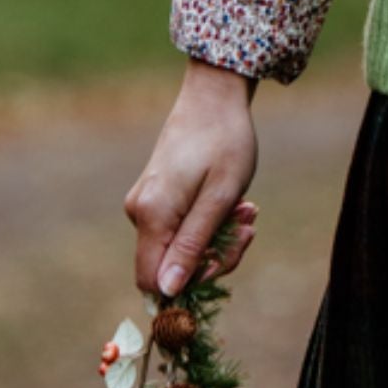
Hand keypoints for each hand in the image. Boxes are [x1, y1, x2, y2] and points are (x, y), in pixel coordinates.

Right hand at [124, 60, 260, 300]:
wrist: (214, 96)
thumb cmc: (224, 142)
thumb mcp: (220, 198)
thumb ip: (193, 245)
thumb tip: (168, 291)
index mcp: (151, 215)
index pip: (153, 281)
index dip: (191, 283)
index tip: (227, 255)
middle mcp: (139, 213)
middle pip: (171, 266)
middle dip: (216, 254)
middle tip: (248, 226)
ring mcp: (146, 205)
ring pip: (181, 248)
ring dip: (219, 236)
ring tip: (247, 208)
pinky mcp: (157, 198)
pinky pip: (181, 228)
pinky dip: (210, 222)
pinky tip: (234, 202)